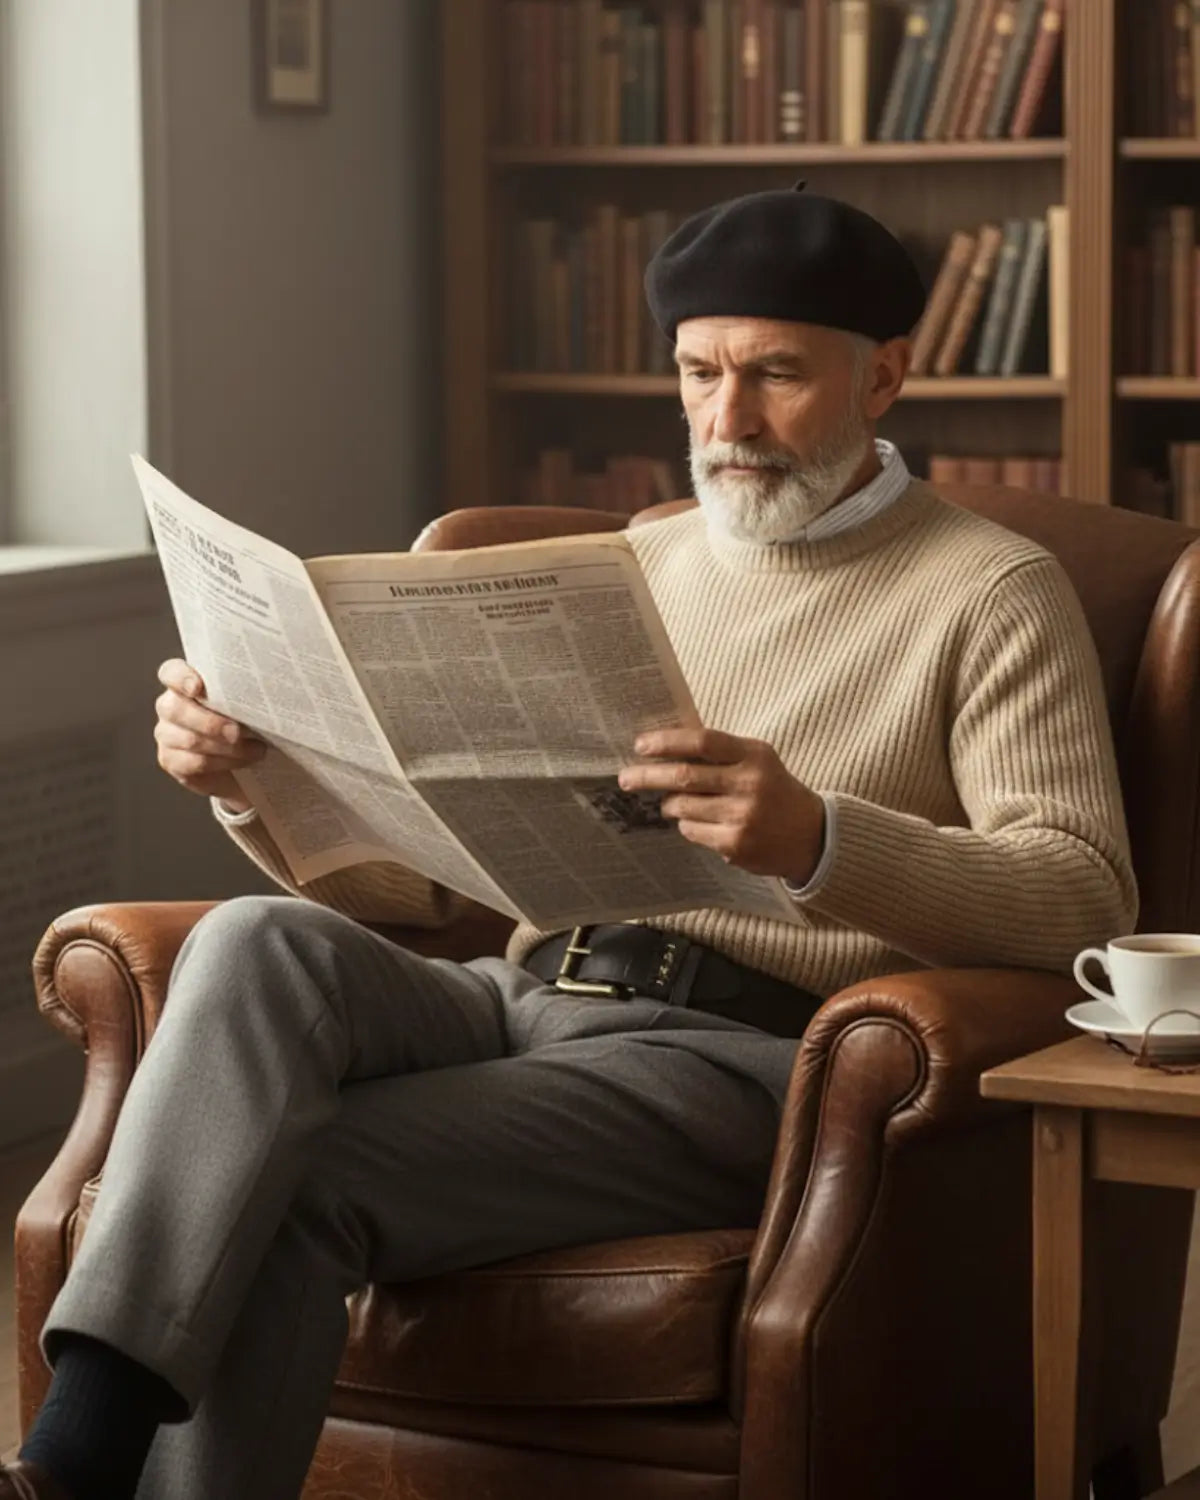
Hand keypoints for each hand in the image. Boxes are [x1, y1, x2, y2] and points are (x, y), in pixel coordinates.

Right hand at [154, 659, 265, 812]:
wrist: (242, 762)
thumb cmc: (245, 723)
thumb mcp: (246, 704)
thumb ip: (243, 693)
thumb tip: (263, 687)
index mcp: (185, 683)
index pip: (170, 672)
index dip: (180, 678)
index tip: (197, 687)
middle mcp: (170, 706)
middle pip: (175, 709)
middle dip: (210, 722)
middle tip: (237, 732)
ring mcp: (167, 734)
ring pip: (189, 740)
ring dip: (228, 747)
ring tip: (255, 749)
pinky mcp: (171, 761)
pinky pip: (194, 763)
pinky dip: (224, 763)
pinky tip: (243, 761)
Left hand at [617, 726, 824, 883]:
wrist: (810, 835)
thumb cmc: (774, 790)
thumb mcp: (757, 760)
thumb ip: (720, 752)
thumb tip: (665, 745)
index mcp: (754, 755)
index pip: (703, 741)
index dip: (667, 741)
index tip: (641, 745)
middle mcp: (750, 784)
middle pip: (684, 776)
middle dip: (647, 776)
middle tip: (625, 778)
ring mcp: (742, 816)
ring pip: (683, 806)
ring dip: (669, 804)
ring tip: (671, 803)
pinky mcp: (736, 843)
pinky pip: (692, 831)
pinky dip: (686, 825)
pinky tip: (697, 822)